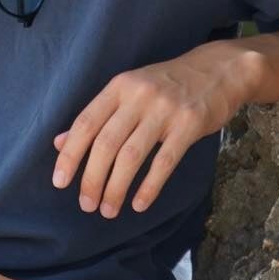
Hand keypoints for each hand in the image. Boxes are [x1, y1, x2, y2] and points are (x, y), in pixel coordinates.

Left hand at [52, 44, 258, 218]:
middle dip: (92, 179)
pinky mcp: (189, 125)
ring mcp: (165, 110)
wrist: (218, 70)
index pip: (86, 123)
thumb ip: (97, 116)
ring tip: (108, 210)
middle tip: (86, 204)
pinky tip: (139, 204)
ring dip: (116, 188)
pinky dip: (149, 187)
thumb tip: (60, 142)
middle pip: (106, 144)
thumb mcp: (129, 90)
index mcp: (119, 87)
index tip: (60, 182)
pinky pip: (164, 162)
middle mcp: (138, 97)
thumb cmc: (167, 84)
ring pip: (131, 156)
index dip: (70, 154)